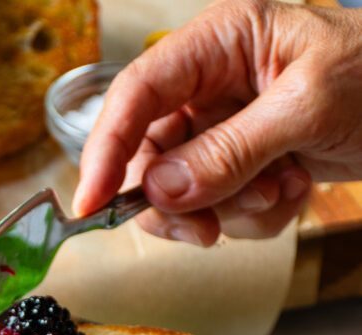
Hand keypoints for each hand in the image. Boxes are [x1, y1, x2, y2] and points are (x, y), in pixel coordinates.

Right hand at [73, 0, 361, 245]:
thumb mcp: (307, 107)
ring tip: (281, 188)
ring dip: (231, 208)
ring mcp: (225, 127)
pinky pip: (222, 207)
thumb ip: (230, 151)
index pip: (137, 94)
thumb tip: (161, 191)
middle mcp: (212, 84)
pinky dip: (257, 214)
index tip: (91, 204)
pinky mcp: (243, 163)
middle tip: (205, 230)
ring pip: (185, 192)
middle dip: (181, 200)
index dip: (106, 150)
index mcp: (219, 41)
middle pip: (150, 156)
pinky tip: (294, 187)